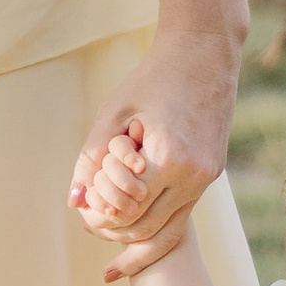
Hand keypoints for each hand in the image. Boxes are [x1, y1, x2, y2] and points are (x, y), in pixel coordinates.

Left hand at [70, 24, 235, 278]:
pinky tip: (135, 212)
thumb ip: (91, 158)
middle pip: (148, 229)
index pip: (127, 211)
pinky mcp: (212, 171)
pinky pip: (183, 209)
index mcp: (170, 160)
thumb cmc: (153, 78)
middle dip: (116, 232)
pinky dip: (158, 216)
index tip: (84, 214)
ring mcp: (207, 176)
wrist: (204, 52)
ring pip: (170, 228)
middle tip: (91, 229)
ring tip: (109, 230)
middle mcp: (194, 175)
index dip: (101, 216)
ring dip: (137, 232)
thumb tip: (74, 202)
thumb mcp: (114, 113)